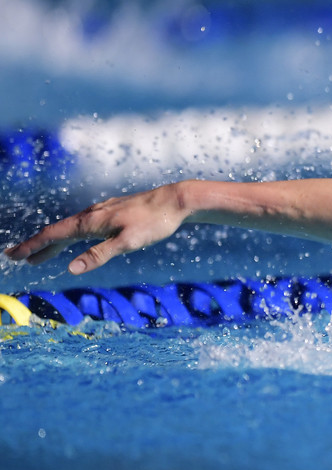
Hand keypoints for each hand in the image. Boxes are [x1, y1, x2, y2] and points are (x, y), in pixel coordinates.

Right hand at [4, 183, 189, 274]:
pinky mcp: (113, 213)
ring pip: (70, 229)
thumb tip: (71, 269)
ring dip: (53, 242)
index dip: (32, 246)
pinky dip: (70, 236)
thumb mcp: (128, 243)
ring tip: (39, 256)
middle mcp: (92, 215)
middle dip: (36, 245)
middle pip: (57, 232)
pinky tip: (74, 240)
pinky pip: (83, 226)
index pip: (53, 235)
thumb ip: (99, 255)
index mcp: (91, 222)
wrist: (176, 200)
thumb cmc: (155, 222)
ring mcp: (102, 213)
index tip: (13, 256)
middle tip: (17, 257)